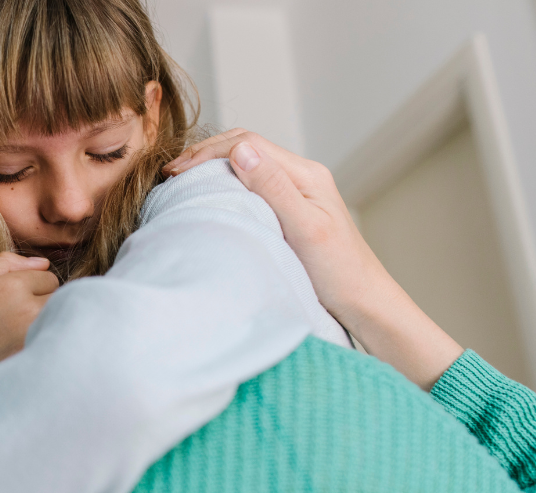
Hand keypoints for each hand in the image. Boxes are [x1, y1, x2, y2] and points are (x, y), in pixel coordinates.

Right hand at [0, 252, 57, 430]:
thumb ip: (5, 265)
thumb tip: (42, 263)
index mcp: (11, 288)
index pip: (49, 277)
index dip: (33, 286)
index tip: (13, 299)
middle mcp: (28, 313)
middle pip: (61, 297)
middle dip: (45, 302)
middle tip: (18, 316)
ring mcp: (35, 340)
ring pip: (61, 320)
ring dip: (49, 322)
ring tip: (19, 333)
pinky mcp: (35, 362)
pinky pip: (54, 343)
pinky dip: (46, 343)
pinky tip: (21, 350)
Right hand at [164, 129, 463, 388]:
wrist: (366, 306)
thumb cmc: (341, 275)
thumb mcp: (305, 230)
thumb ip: (274, 188)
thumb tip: (240, 151)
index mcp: (306, 175)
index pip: (247, 143)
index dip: (206, 153)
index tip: (175, 174)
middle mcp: (302, 177)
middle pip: (245, 148)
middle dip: (204, 156)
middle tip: (170, 176)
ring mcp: (296, 194)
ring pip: (246, 166)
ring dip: (212, 170)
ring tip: (182, 186)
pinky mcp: (290, 212)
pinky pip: (251, 188)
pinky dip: (224, 188)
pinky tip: (209, 202)